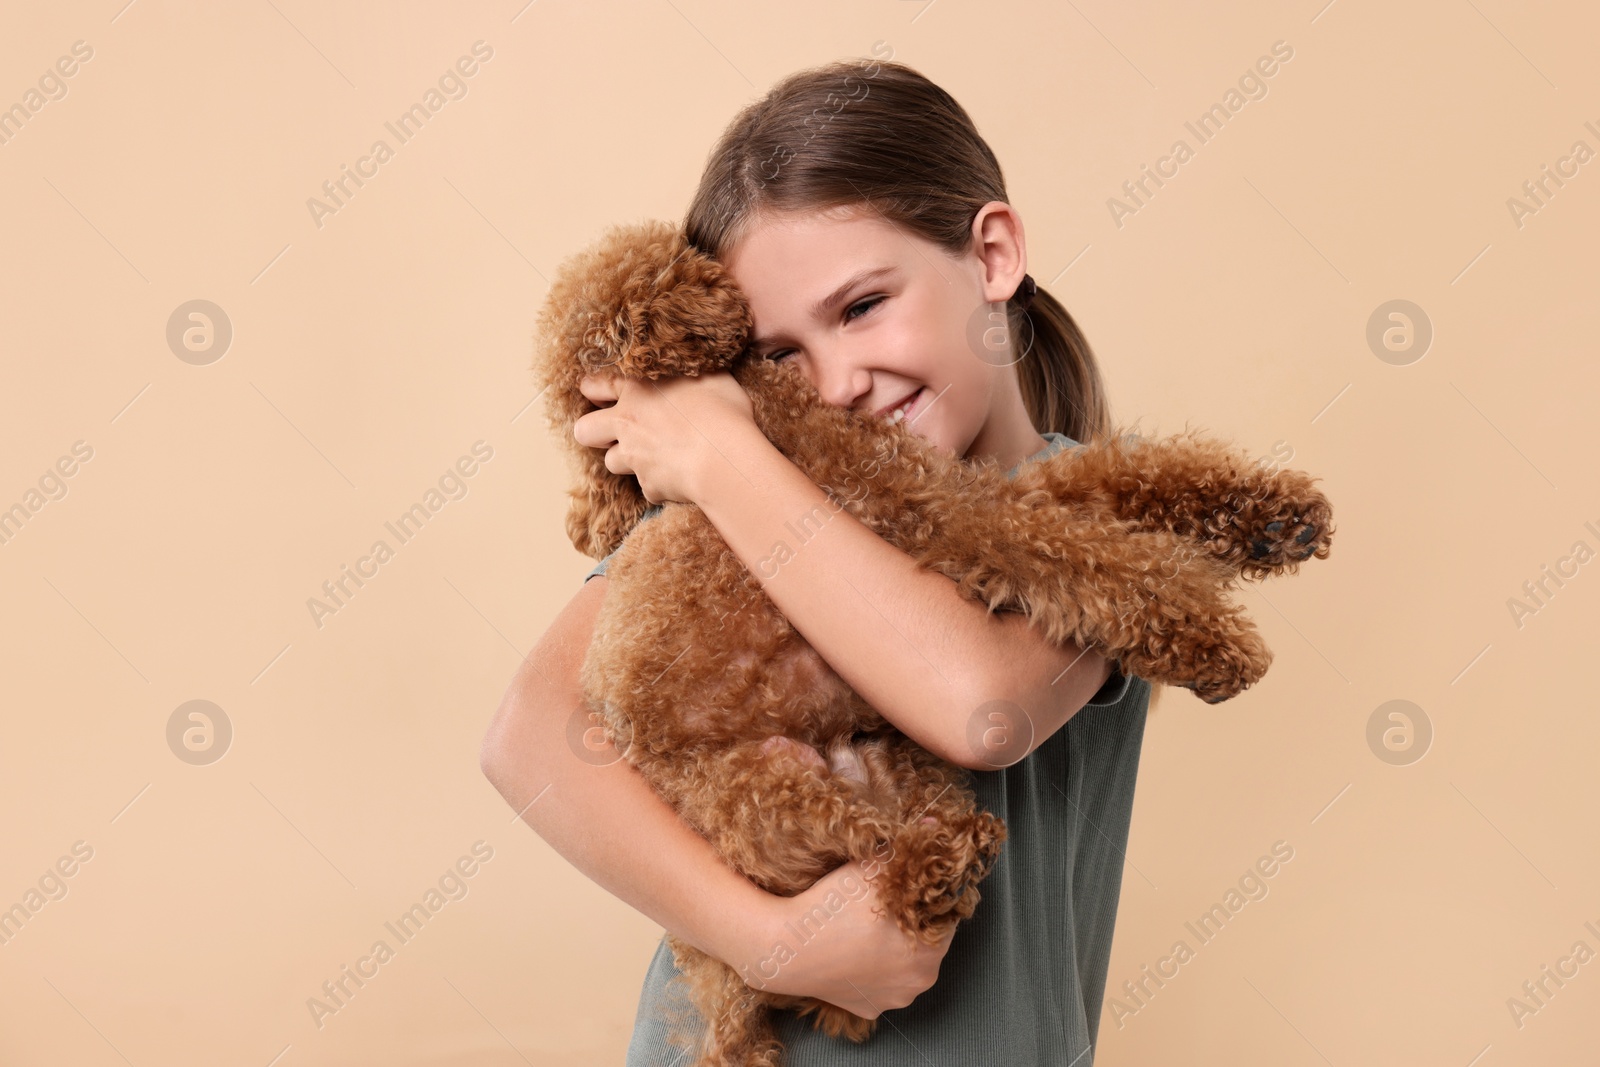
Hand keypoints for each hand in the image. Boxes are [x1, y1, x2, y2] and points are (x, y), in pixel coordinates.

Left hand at [574, 371, 756, 505]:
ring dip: (627, 459)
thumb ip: (692, 373)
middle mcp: (627, 424)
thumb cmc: (722, 412)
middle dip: (593, 432)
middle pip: (585, 431)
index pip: (594, 386)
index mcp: (637, 390)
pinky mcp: (649, 486)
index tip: (602, 394)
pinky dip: (660, 482)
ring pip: (611, 462)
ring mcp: (635, 458)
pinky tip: (680, 476)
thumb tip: (696, 370)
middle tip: (613, 431)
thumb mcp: (711, 377)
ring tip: (652, 455)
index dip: (594, 390)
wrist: (725, 459)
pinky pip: (648, 486)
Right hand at [739, 856, 955, 1017]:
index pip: (946, 915)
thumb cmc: (832, 907)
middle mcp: (920, 980)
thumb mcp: (873, 866)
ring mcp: (894, 999)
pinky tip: (856, 950)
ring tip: (869, 926)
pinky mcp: (869, 1009)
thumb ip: (909, 847)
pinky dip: (874, 968)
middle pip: (928, 942)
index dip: (930, 897)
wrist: (786, 948)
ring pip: (905, 964)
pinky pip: (881, 983)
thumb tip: (934, 823)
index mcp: (931, 948)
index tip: (912, 887)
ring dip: (896, 947)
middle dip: (914, 923)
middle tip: (887, 903)